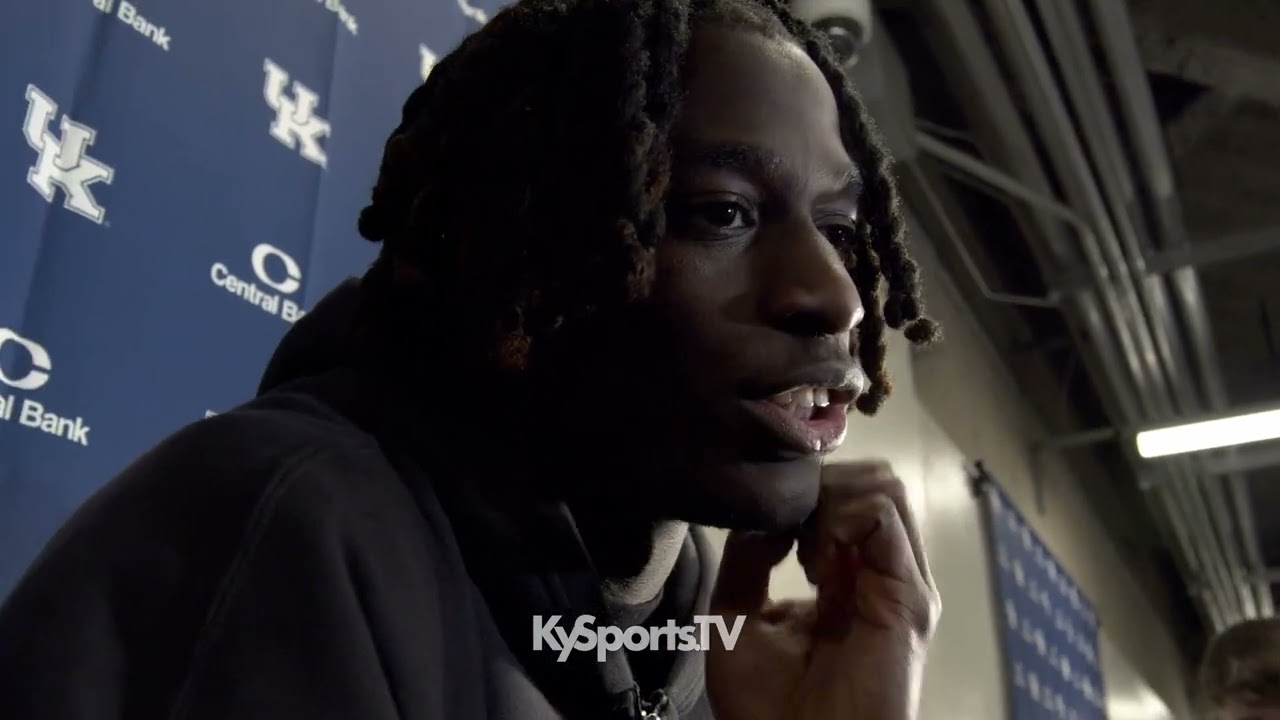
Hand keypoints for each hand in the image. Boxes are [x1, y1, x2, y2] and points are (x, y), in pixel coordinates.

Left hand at [705, 461, 939, 719]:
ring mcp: (899, 583)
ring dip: (831, 499)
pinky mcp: (908, 596)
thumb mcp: (735, 613)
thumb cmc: (764, 704)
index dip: (804, 489)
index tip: (768, 520)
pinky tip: (815, 558)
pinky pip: (882, 515)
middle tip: (788, 529)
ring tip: (804, 550)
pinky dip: (840, 515)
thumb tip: (768, 510)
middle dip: (820, 485)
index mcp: (844, 578)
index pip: (844, 495)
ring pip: (883, 486)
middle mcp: (879, 575)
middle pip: (870, 481)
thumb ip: (749, 555)